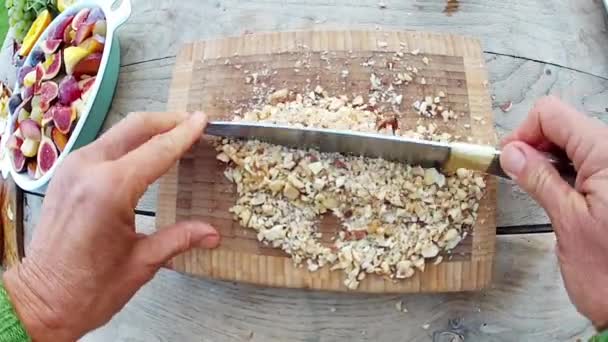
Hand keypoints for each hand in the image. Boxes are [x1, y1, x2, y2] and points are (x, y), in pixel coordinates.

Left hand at [2, 112, 219, 340]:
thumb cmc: (91, 288)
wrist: (40, 301)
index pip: (158, 150)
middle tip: (193, 123)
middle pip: (135, 127)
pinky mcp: (66, 174)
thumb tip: (214, 234)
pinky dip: (129, 142)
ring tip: (174, 135)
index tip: (204, 120)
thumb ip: (180, 238)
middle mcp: (89, 169)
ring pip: (118, 132)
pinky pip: (104, 145)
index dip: (184, 134)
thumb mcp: (143, 262)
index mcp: (110, 189)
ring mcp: (73, 168)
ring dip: (148, 129)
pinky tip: (145, 151)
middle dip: (167, 121)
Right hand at [500, 96, 607, 328]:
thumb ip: (539, 179)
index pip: (552, 115)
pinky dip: (563, 171)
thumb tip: (512, 153)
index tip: (508, 160)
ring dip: (548, 160)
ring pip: (570, 142)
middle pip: (561, 124)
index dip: (524, 133)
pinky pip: (584, 161)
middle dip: (534, 146)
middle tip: (519, 177)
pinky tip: (558, 194)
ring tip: (540, 191)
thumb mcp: (567, 221)